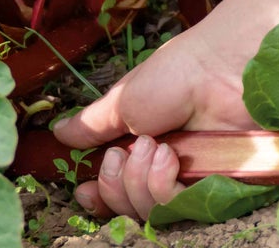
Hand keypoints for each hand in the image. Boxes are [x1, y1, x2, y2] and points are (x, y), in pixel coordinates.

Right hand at [53, 26, 258, 218]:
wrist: (220, 68)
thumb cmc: (175, 74)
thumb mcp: (123, 100)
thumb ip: (93, 125)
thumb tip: (58, 133)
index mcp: (139, 143)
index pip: (115, 185)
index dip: (99, 194)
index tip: (85, 190)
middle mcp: (161, 164)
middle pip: (125, 203)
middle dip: (113, 184)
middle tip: (120, 154)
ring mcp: (187, 177)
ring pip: (146, 210)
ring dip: (137, 179)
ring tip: (154, 146)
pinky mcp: (211, 185)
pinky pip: (174, 207)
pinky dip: (162, 185)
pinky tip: (168, 158)